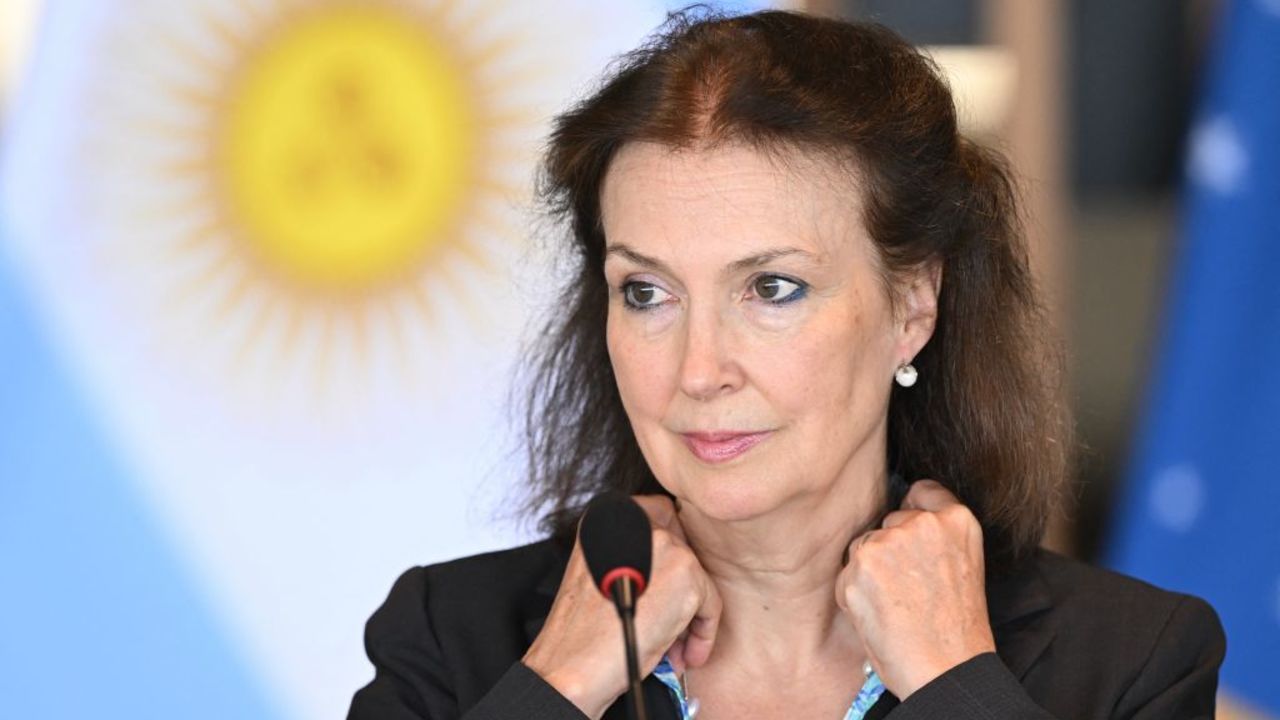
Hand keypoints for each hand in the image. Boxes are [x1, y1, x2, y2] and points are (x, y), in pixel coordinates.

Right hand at [522, 495, 721, 718]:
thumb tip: (668, 576)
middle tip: (671, 625)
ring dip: (690, 616)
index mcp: (606, 518)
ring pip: (696, 579)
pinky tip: (684, 653)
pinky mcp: (686, 573)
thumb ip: (633, 560)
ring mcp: (663, 544)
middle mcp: (636, 521)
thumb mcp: (600, 577)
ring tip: (674, 647)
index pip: (660, 515)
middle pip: (682, 550)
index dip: (668, 557)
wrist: (571, 664)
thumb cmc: (579, 632)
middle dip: (679, 592)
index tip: (666, 590)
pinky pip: (710, 603)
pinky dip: (703, 632)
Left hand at [835, 479, 995, 698]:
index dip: (912, 512)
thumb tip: (900, 527)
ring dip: (869, 572)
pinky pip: (846, 574)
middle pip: (887, 523)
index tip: (910, 534)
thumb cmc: (957, 631)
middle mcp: (922, 523)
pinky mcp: (861, 564)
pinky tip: (879, 616)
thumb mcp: (963, 567)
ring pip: (863, 547)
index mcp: (958, 521)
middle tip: (906, 589)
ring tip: (896, 606)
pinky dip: (854, 595)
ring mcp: (889, 541)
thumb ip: (936, 541)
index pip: (922, 492)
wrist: (947, 668)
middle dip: (888, 550)